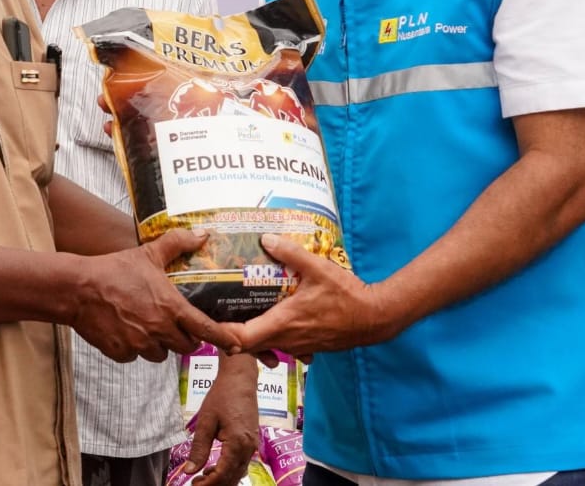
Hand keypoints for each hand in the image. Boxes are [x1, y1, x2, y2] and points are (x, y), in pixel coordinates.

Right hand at [69, 228, 235, 361]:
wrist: (77, 289)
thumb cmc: (114, 270)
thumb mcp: (148, 253)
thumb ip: (177, 243)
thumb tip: (202, 234)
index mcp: (170, 307)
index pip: (205, 329)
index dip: (223, 338)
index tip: (236, 345)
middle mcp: (158, 330)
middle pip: (186, 346)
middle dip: (186, 338)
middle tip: (178, 325)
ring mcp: (139, 345)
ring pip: (160, 354)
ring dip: (160, 344)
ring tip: (148, 325)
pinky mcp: (121, 353)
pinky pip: (136, 357)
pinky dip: (135, 348)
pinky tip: (127, 329)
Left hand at [178, 354, 259, 484]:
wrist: (240, 379)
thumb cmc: (222, 395)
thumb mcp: (206, 421)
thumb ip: (199, 448)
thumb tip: (189, 471)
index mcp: (237, 443)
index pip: (223, 474)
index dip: (208, 484)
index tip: (193, 485)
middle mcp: (248, 447)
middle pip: (232, 478)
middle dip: (214, 484)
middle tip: (196, 483)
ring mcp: (252, 445)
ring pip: (238, 473)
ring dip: (222, 479)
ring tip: (203, 476)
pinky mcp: (252, 441)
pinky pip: (242, 463)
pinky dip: (229, 470)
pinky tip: (215, 467)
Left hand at [220, 233, 395, 356]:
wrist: (375, 318)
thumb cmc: (347, 295)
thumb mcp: (318, 268)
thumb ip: (290, 253)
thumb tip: (266, 238)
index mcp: (283, 323)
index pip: (241, 339)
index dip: (221, 334)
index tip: (209, 321)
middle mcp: (287, 340)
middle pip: (248, 345)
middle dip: (232, 332)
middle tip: (220, 311)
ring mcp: (298, 347)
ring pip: (265, 346)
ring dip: (252, 334)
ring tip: (243, 312)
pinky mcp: (308, 347)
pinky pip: (282, 346)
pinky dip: (272, 337)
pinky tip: (274, 317)